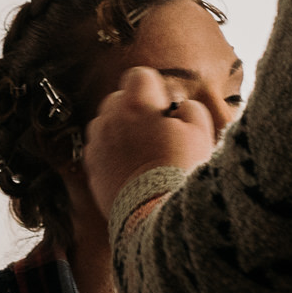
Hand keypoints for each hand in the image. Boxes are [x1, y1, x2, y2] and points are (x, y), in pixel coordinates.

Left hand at [81, 65, 217, 224]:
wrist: (158, 216)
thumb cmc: (181, 172)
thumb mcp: (200, 132)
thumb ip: (188, 108)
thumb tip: (179, 107)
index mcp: (136, 104)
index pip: (139, 76)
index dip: (155, 89)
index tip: (166, 108)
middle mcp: (110, 120)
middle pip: (117, 99)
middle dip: (135, 109)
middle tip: (156, 131)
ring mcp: (97, 145)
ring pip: (104, 124)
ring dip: (120, 130)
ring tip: (143, 152)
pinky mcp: (91, 170)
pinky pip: (98, 151)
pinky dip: (111, 154)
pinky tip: (130, 169)